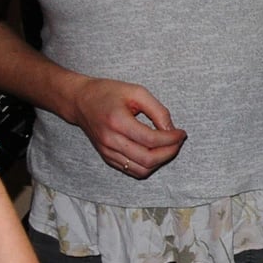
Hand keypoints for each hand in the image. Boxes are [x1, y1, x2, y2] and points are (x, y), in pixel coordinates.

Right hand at [70, 77, 185, 177]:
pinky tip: (155, 152)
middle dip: (170, 152)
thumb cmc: (108, 93)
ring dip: (160, 161)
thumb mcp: (136, 92)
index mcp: (117, 121)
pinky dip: (148, 165)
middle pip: (148, 159)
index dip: (172, 139)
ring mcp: (107, 151)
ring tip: (168, 147)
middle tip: (178, 142)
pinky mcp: (107, 157)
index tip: (182, 133)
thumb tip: (172, 130)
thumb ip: (158, 111)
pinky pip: (132, 170)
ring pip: (141, 170)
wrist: (80, 101)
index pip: (151, 139)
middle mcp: (110, 140)